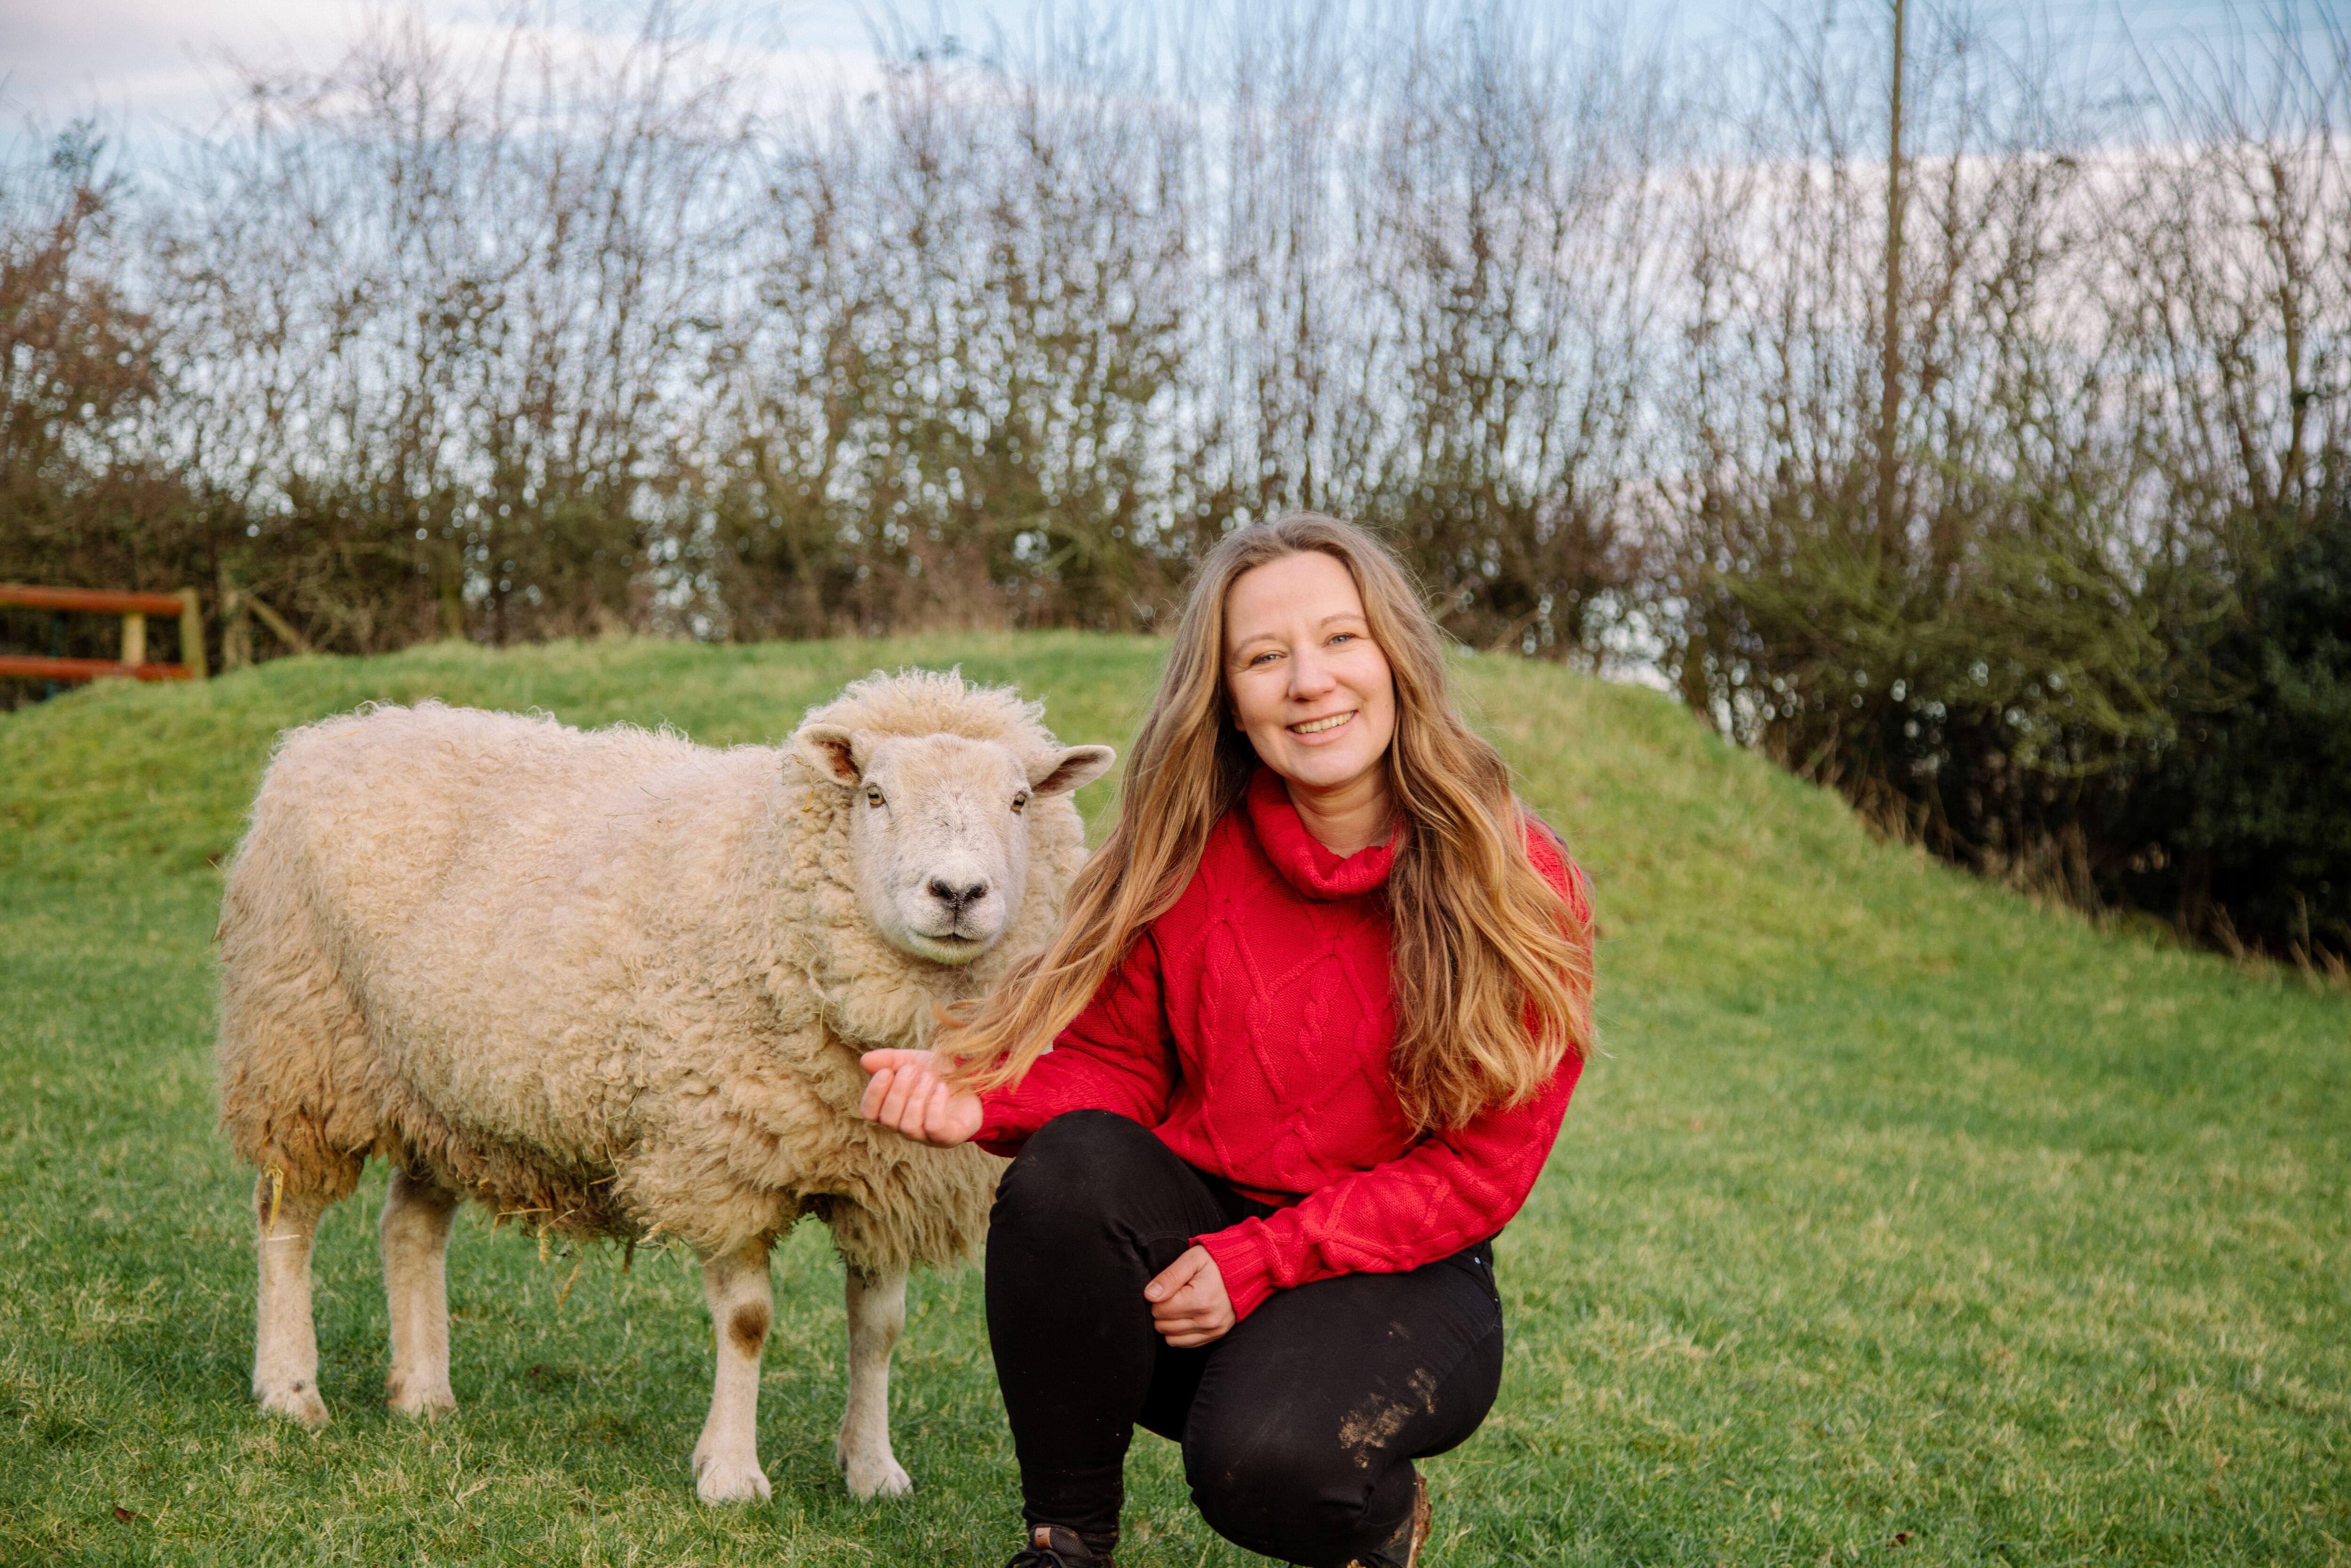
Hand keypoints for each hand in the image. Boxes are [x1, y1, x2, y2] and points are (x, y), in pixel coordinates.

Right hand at [858, 1049, 982, 1146]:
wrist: (976, 1082)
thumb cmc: (939, 1075)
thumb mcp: (914, 1060)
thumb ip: (890, 1059)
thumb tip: (864, 1060)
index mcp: (894, 1109)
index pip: (869, 1112)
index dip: (873, 1094)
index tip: (886, 1072)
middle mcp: (906, 1126)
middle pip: (888, 1118)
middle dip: (899, 1090)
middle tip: (913, 1069)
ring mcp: (926, 1135)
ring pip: (908, 1125)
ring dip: (917, 1096)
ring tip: (929, 1077)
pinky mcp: (948, 1137)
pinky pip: (933, 1127)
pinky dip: (934, 1105)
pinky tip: (941, 1088)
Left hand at [1145, 1245, 1233, 1346]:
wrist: (1246, 1270)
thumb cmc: (1216, 1262)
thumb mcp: (1192, 1259)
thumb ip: (1170, 1276)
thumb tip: (1149, 1295)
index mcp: (1200, 1300)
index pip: (1159, 1310)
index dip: (1157, 1297)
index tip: (1169, 1287)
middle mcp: (1208, 1320)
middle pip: (1163, 1326)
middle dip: (1162, 1310)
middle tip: (1174, 1295)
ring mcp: (1213, 1331)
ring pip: (1171, 1339)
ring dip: (1170, 1323)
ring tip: (1180, 1305)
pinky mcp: (1216, 1336)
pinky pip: (1185, 1344)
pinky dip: (1180, 1332)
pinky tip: (1187, 1315)